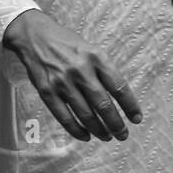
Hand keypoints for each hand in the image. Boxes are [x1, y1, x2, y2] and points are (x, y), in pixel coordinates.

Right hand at [2, 9, 141, 141]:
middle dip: (116, 123)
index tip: (136, 118)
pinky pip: (64, 117)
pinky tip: (86, 136)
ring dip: (99, 129)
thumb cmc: (68, 44)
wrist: (35, 36)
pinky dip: (77, 130)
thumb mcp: (92, 50)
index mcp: (97, 57)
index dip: (130, 106)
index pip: (119, 86)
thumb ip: (104, 70)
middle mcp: (81, 70)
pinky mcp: (47, 92)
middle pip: (103, 104)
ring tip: (107, 136)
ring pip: (85, 114)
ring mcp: (63, 82)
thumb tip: (119, 96)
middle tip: (123, 135)